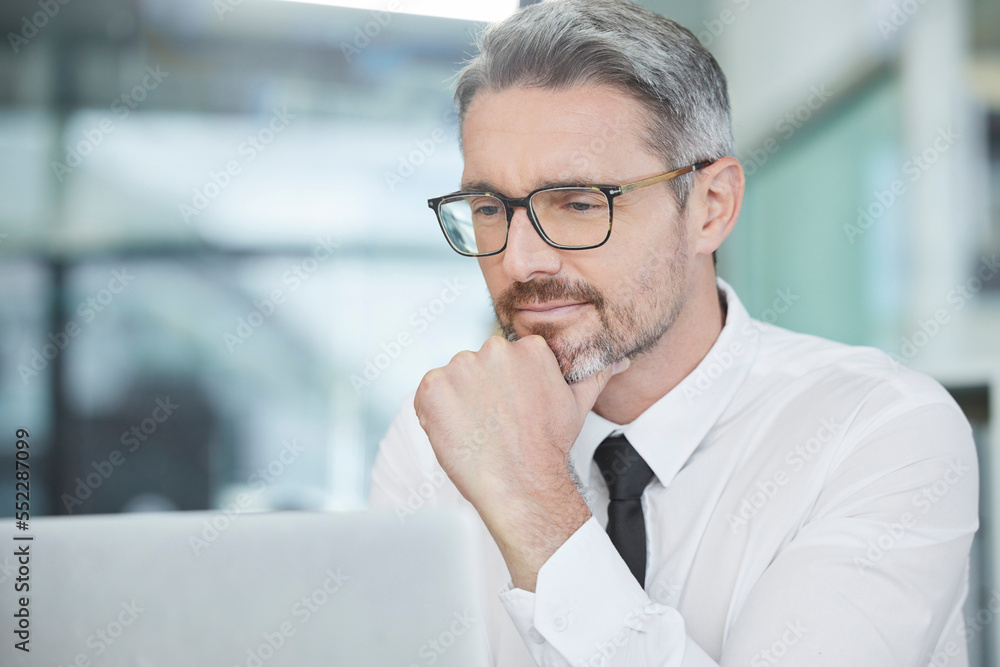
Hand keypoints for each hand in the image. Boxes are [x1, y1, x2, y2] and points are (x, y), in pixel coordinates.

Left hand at [414, 334, 628, 589]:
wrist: (520, 483)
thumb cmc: (548, 448)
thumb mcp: (577, 405)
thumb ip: (595, 374)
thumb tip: (619, 359)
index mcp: (528, 348)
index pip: (504, 359)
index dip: (502, 387)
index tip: (508, 411)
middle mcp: (495, 349)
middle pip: (477, 365)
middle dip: (480, 391)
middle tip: (493, 424)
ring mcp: (461, 366)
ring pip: (452, 379)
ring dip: (457, 402)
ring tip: (477, 431)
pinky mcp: (434, 386)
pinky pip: (428, 393)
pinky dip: (435, 413)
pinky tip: (457, 432)